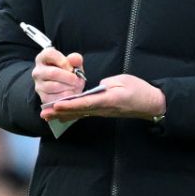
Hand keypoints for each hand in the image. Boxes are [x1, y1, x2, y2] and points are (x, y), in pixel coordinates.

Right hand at [32, 47, 84, 106]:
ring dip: (68, 87)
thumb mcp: (73, 63)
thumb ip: (75, 59)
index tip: (72, 68)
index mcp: (43, 58)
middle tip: (78, 80)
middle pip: (52, 73)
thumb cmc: (68, 71)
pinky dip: (65, 96)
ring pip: (53, 86)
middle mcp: (38, 71)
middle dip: (68, 77)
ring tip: (76, 86)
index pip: (49, 54)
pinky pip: (54, 98)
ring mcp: (38, 85)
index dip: (63, 61)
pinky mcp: (43, 97)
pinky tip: (72, 93)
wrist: (65, 87)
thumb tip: (76, 59)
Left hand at [40, 74, 165, 122]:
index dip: (70, 104)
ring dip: (63, 114)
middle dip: (60, 112)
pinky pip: (85, 113)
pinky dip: (72, 113)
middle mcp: (103, 109)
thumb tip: (95, 87)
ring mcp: (103, 112)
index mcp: (108, 99)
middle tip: (44, 113)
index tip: (57, 105)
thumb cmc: (139, 90)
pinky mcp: (103, 112)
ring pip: (80, 113)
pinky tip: (63, 115)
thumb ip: (106, 84)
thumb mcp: (123, 80)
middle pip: (78, 111)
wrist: (150, 104)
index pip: (85, 102)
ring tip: (48, 115)